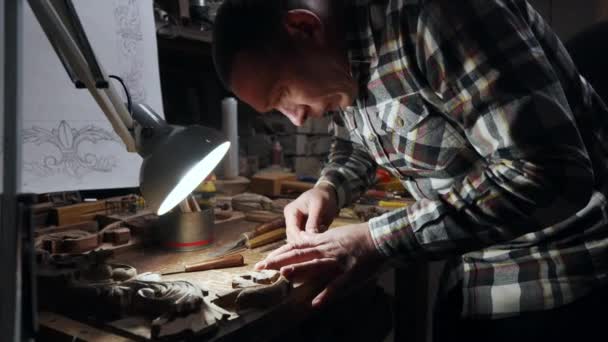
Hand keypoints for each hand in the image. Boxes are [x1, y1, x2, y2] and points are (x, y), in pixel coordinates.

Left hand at [255, 222, 382, 306]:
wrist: (380, 236)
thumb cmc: (358, 236)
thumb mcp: (334, 234)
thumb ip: (318, 241)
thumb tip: (301, 245)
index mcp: (322, 241)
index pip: (296, 246)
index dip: (279, 253)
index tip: (263, 259)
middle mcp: (327, 249)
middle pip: (300, 254)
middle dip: (280, 260)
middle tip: (262, 266)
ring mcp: (338, 261)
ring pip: (316, 265)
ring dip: (300, 270)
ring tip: (283, 275)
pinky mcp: (350, 273)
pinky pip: (337, 284)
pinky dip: (326, 293)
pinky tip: (315, 303)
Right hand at [283, 184, 338, 241]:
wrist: (327, 194)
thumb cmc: (322, 197)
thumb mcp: (318, 206)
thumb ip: (313, 221)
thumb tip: (310, 237)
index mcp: (291, 211)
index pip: (292, 230)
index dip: (301, 239)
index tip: (313, 243)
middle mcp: (290, 219)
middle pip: (293, 237)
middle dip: (306, 241)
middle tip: (320, 241)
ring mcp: (295, 225)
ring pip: (299, 240)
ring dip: (310, 241)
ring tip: (322, 234)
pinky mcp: (302, 229)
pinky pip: (305, 238)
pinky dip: (313, 240)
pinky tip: (322, 233)